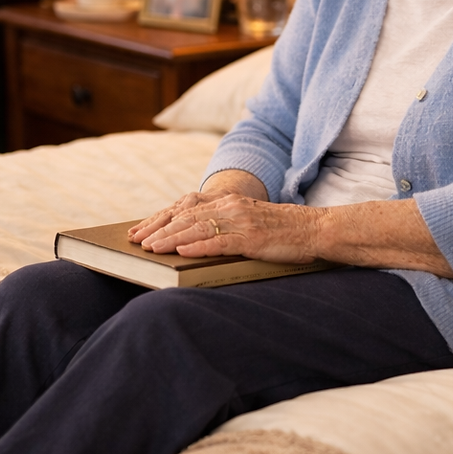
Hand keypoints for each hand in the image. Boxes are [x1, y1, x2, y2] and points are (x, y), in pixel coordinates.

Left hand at [134, 193, 321, 264]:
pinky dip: (198, 246)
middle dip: (159, 229)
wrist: (315, 229)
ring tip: (151, 249)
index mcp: (230, 201)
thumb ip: (225, 225)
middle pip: (187, 216)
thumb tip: (193, 241)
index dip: (161, 219)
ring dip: (171, 239)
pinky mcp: (252, 238)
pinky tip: (182, 252)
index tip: (140, 230)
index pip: (186, 208)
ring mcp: (242, 221)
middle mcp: (232, 206)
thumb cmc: (282, 230)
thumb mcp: (249, 221)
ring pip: (198, 228)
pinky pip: (220, 242)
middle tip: (137, 242)